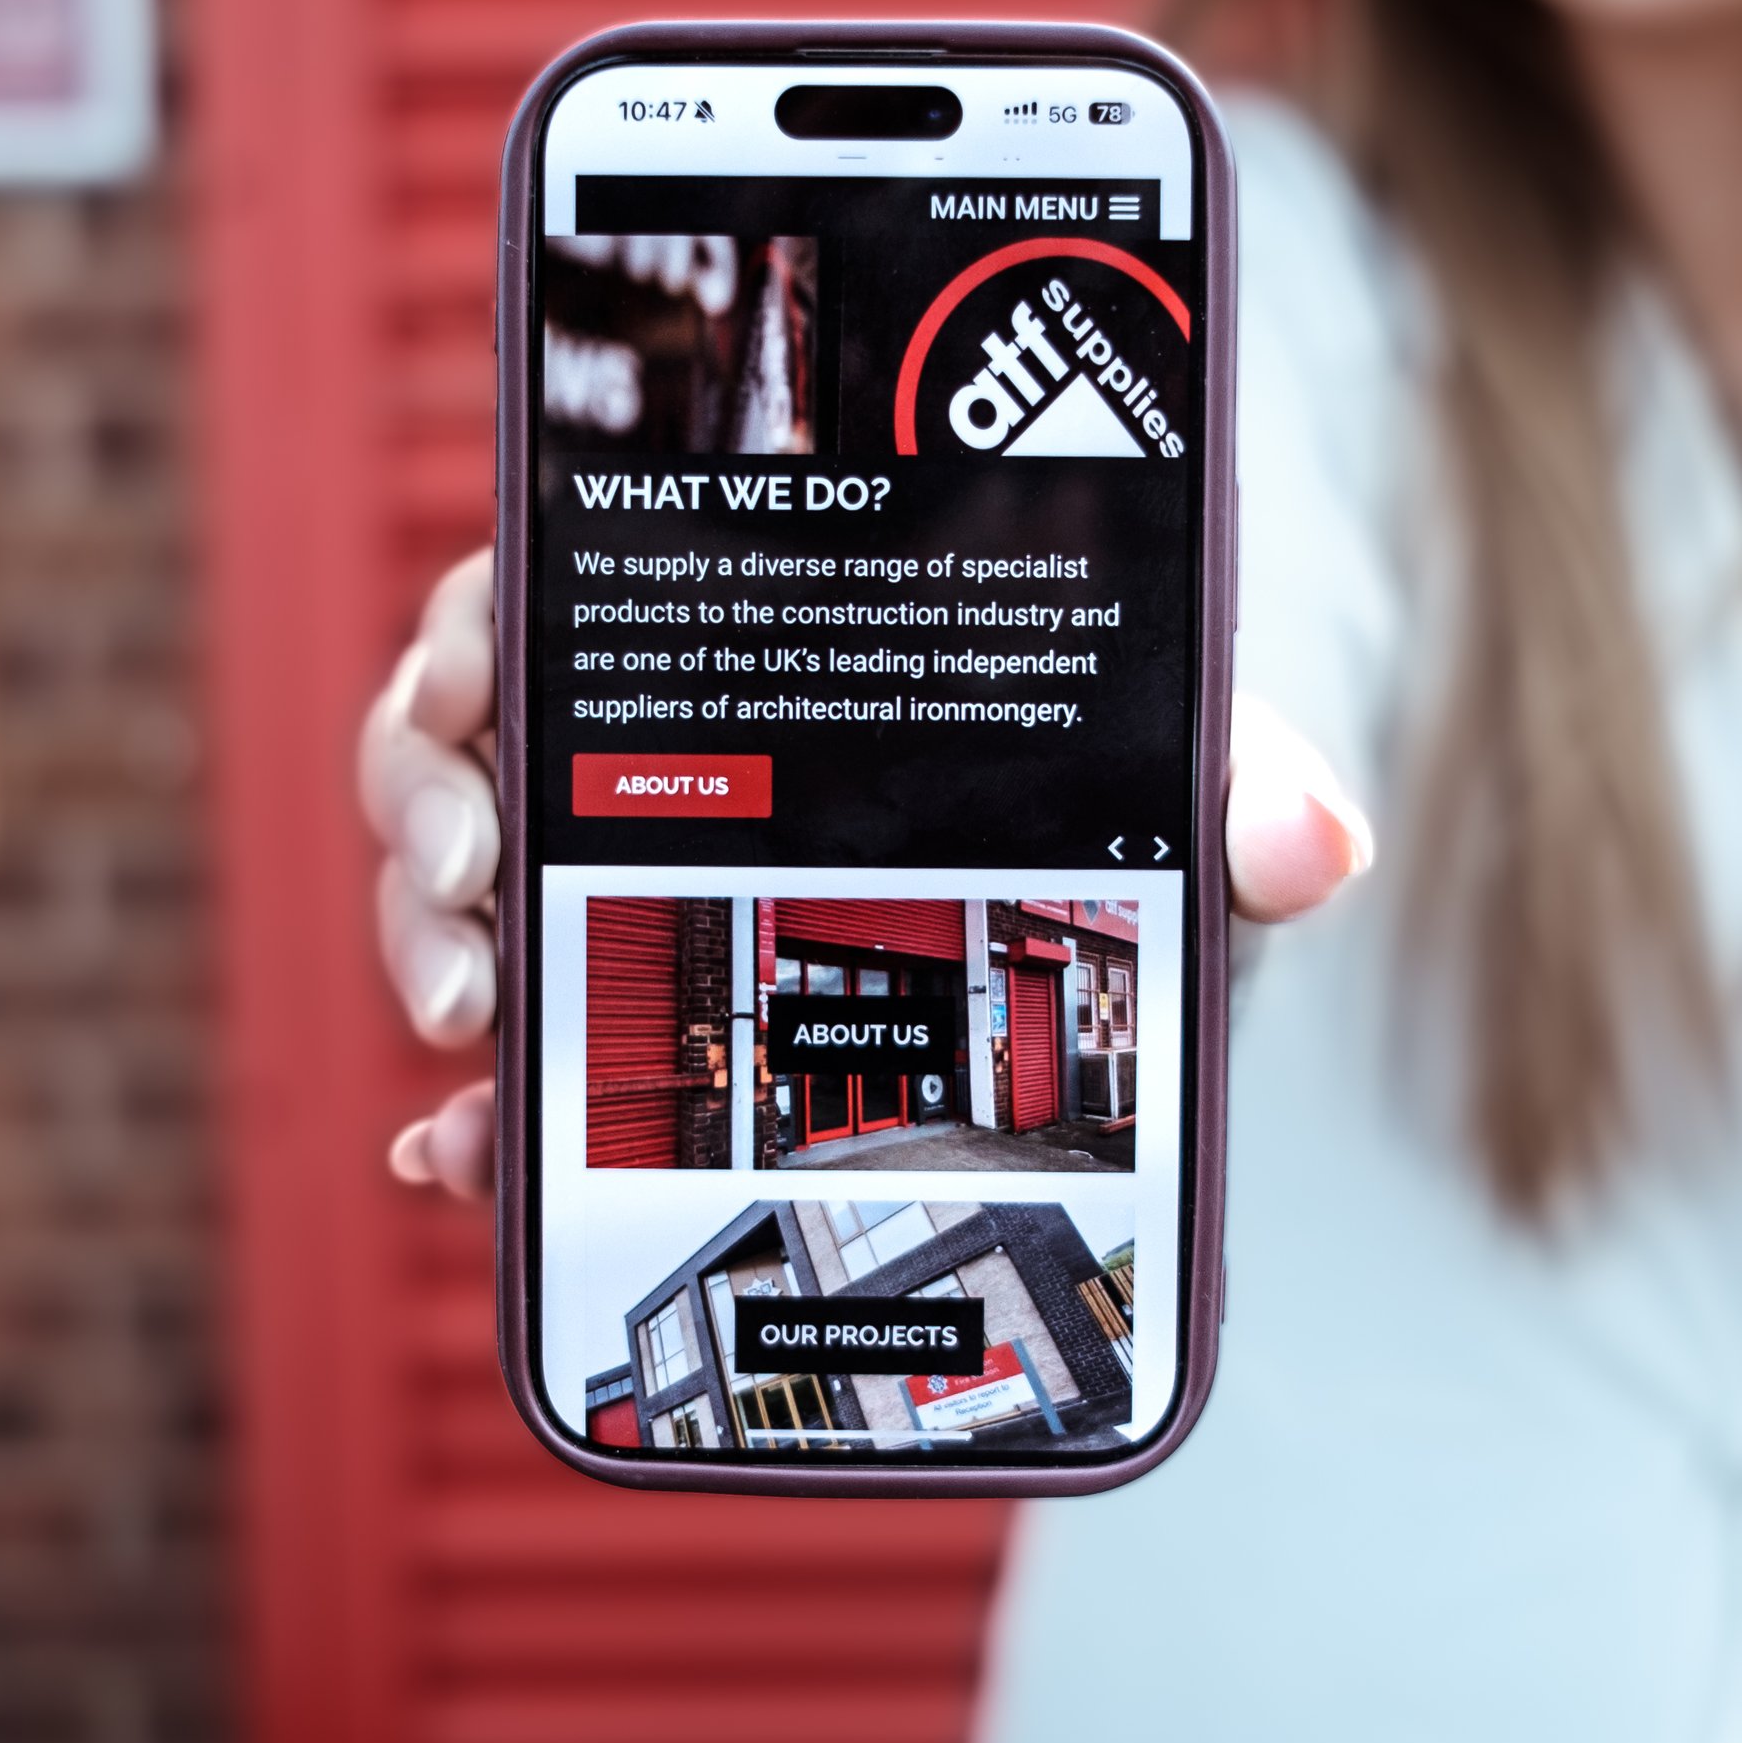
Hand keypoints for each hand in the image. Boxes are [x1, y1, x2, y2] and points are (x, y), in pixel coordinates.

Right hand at [361, 556, 1373, 1202]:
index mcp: (732, 637)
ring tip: (476, 1029)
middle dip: (428, 809)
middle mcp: (633, 746)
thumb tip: (1314, 843)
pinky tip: (462, 1160)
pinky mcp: (610, 1019)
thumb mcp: (1157, 787)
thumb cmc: (1098, 813)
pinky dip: (471, 1114)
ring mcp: (599, 885)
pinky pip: (501, 1056)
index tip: (471, 674)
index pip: (562, 582)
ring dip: (430, 948)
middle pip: (463, 741)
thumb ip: (1233, 785)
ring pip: (453, 892)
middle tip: (471, 876)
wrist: (1095, 947)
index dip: (481, 622)